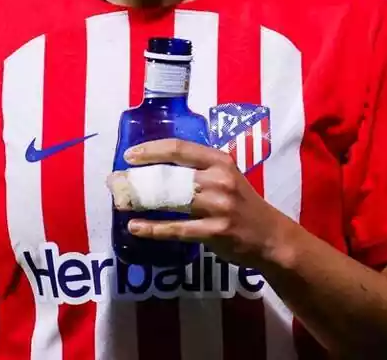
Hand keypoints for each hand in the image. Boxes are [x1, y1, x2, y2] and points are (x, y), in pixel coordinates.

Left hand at [122, 139, 293, 267]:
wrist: (270, 237)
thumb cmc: (244, 206)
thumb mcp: (227, 179)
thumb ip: (199, 171)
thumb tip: (158, 168)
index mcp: (220, 161)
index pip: (179, 148)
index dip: (151, 150)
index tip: (129, 155)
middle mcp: (219, 180)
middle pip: (170, 174)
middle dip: (139, 177)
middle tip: (116, 181)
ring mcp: (218, 206)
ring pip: (170, 200)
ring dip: (141, 202)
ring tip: (120, 203)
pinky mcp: (215, 232)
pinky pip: (176, 229)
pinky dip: (153, 229)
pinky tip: (135, 227)